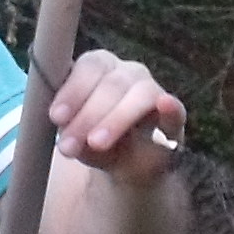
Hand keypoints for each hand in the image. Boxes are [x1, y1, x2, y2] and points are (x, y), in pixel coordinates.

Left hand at [47, 49, 186, 178]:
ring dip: (116, 118)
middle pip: (111, 83)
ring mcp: (153, 91)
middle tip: (68, 145)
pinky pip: (176, 109)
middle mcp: (127, 73)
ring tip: (96, 144)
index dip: (73, 90)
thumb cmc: (94, 142)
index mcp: (99, 68)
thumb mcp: (77, 140)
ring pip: (140, 93)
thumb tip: (67, 137)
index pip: (89, 67)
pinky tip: (164, 104)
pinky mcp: (174, 116)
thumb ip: (72, 135)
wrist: (126, 166)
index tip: (56, 117)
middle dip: (88, 114)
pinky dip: (170, 107)